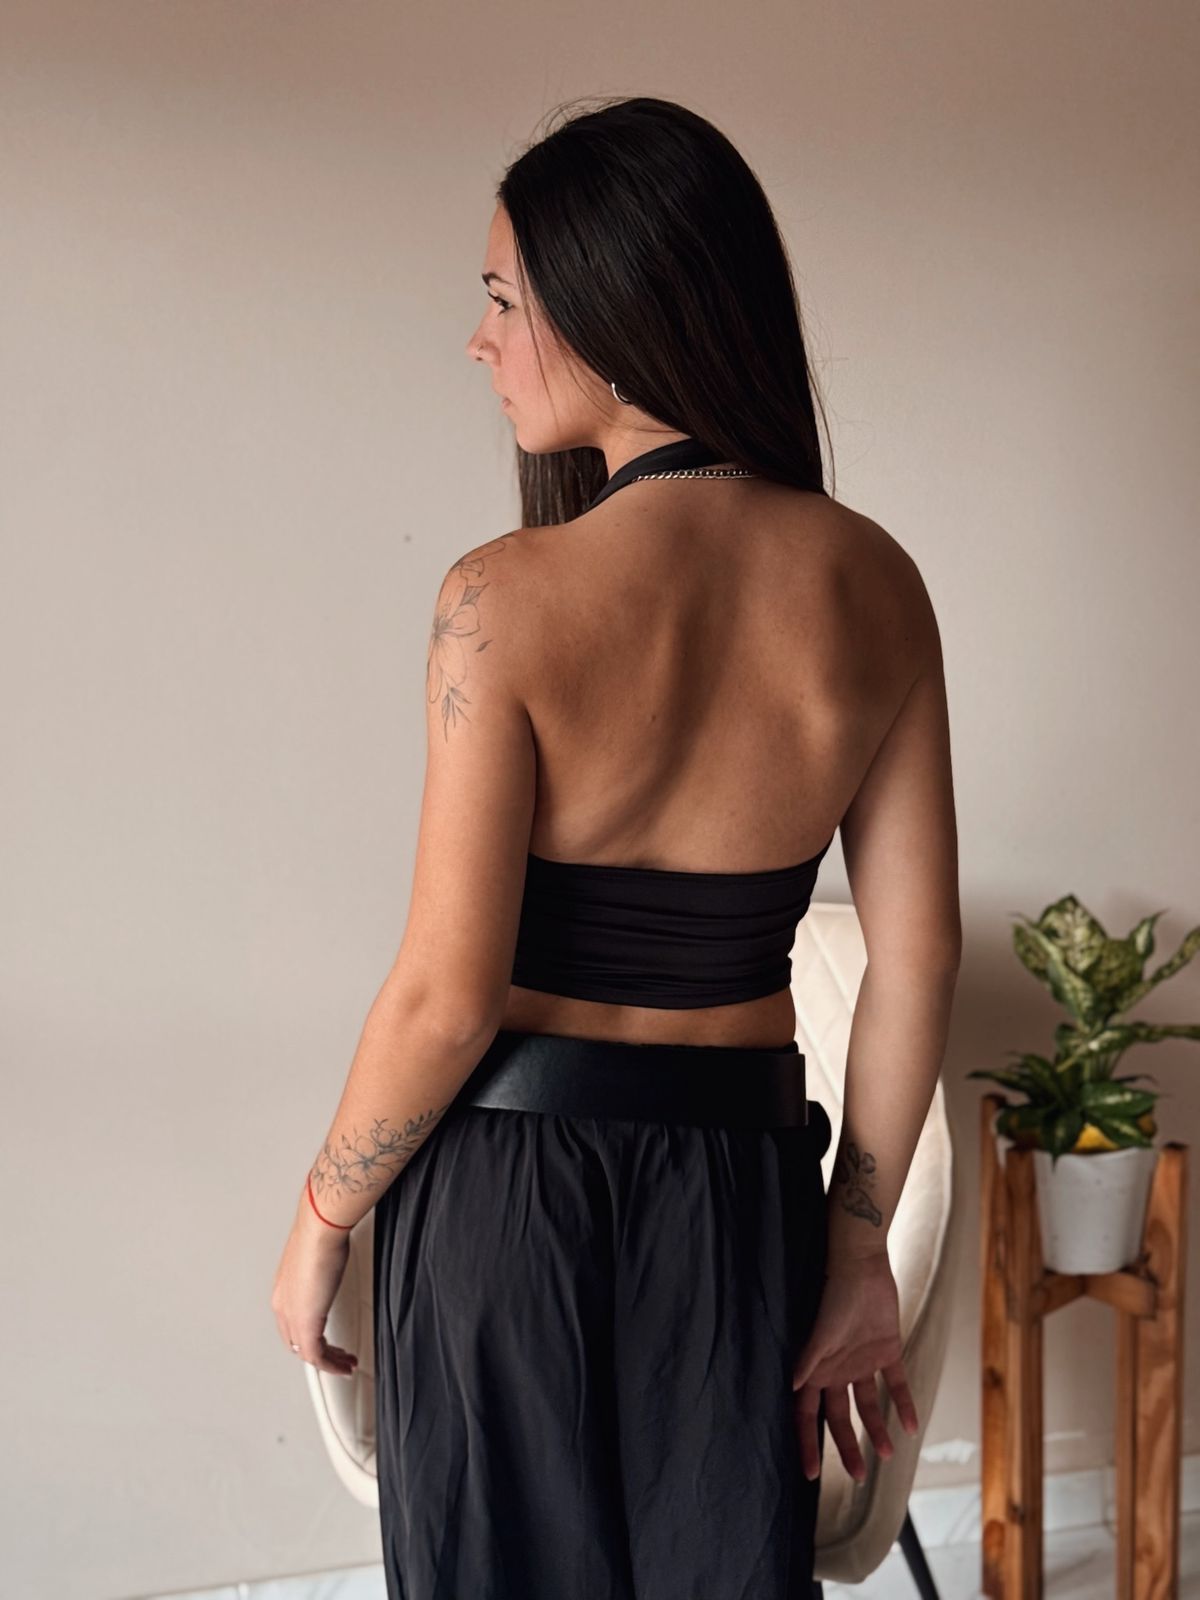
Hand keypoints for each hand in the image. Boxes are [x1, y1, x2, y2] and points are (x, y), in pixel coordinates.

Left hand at [270, 1188, 360, 1376]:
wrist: (320, 1231)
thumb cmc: (320, 1236)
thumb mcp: (318, 1259)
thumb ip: (320, 1272)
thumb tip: (331, 1268)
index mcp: (283, 1292)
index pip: (291, 1325)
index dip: (308, 1336)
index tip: (325, 1340)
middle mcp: (283, 1306)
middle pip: (297, 1342)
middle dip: (319, 1353)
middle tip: (336, 1357)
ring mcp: (293, 1316)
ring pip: (306, 1352)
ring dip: (328, 1362)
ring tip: (344, 1363)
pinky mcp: (306, 1323)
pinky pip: (316, 1356)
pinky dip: (330, 1365)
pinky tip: (342, 1365)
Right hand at [792, 1250, 917, 1481]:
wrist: (863, 1266)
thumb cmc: (836, 1295)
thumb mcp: (822, 1329)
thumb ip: (810, 1358)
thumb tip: (794, 1386)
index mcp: (817, 1369)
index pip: (807, 1414)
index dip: (807, 1443)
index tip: (810, 1474)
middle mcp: (837, 1371)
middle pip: (840, 1418)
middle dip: (845, 1447)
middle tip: (857, 1477)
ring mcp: (862, 1363)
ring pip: (868, 1406)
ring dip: (877, 1430)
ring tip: (886, 1455)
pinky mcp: (887, 1352)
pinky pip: (895, 1385)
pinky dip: (904, 1404)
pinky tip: (912, 1427)